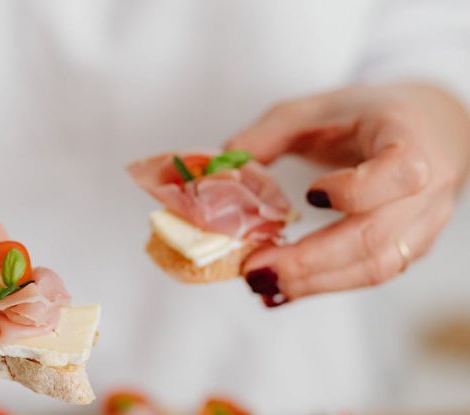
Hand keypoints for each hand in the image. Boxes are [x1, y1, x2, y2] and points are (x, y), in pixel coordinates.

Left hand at [227, 84, 469, 305]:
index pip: (401, 171)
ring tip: (262, 284)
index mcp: (407, 135)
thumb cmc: (363, 117)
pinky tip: (283, 287)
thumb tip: (224, 168)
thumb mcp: (313, 109)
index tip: (310, 196)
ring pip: (376, 266)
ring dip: (314, 282)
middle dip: (311, 260)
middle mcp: (427, 185)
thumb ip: (267, 134)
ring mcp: (422, 223)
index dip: (356, 190)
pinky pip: (369, 274)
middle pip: (376, 236)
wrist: (424, 130)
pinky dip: (323, 284)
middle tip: (256, 269)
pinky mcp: (408, 249)